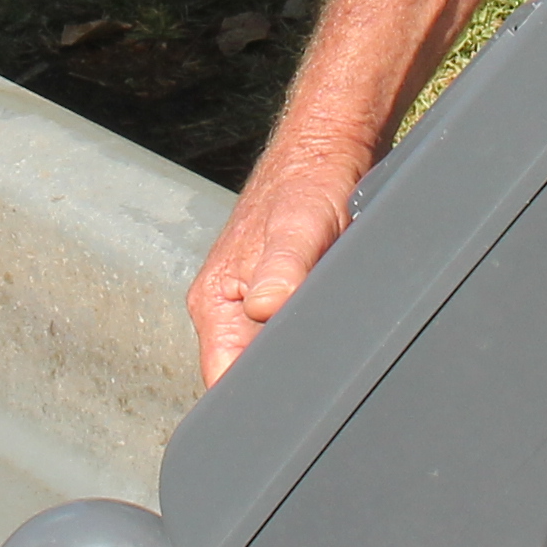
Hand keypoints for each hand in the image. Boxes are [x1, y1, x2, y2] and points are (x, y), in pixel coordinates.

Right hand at [189, 139, 367, 386]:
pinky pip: (287, 335)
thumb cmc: (312, 178)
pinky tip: (331, 334)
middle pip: (245, 375)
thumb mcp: (299, 226)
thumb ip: (283, 269)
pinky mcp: (278, 296)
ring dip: (295, 360)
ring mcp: (252, 304)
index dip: (255, 400)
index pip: (222, 381)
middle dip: (280, 383)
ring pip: (268, 356)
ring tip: (327, 353)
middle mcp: (228, 308)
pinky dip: (309, 338)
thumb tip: (267, 309)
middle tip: (322, 378)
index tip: (292, 400)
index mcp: (215, 301)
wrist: (330, 146)